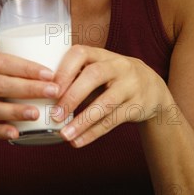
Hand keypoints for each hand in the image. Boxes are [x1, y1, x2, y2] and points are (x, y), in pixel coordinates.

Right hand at [0, 50, 59, 140]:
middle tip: (54, 92)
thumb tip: (53, 68)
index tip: (50, 74)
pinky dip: (0, 131)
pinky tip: (16, 133)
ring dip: (16, 112)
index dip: (25, 68)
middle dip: (28, 89)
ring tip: (38, 113)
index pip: (0, 62)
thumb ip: (11, 65)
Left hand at [51, 45, 170, 147]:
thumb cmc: (111, 78)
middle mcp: (118, 65)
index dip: (64, 70)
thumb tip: (41, 93)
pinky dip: (93, 132)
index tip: (48, 88)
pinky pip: (113, 120)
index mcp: (101, 54)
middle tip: (54, 115)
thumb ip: (75, 75)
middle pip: (94, 76)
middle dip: (72, 96)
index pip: (80, 53)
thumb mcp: (97, 67)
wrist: (152, 87)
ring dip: (83, 120)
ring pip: (105, 103)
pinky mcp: (138, 105)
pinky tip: (78, 141)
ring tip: (64, 134)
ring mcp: (130, 85)